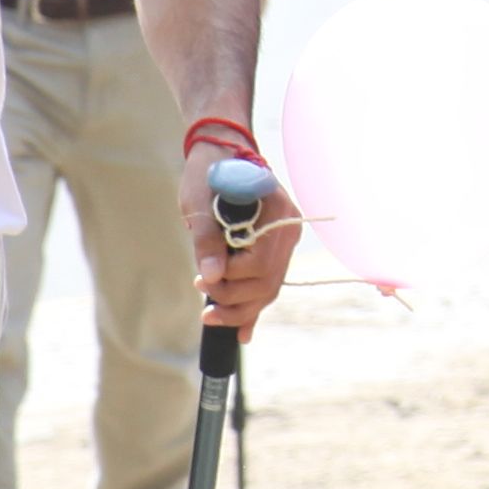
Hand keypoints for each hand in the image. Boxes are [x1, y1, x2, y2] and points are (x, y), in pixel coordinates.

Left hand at [185, 158, 299, 334]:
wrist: (222, 156)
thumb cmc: (209, 174)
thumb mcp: (199, 200)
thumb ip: (207, 238)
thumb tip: (212, 276)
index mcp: (276, 211)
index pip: (261, 260)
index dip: (232, 277)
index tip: (202, 280)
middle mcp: (289, 228)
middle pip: (268, 280)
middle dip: (234, 298)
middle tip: (203, 300)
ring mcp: (286, 241)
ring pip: (270, 288)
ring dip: (241, 309)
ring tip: (211, 316)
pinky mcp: (277, 250)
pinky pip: (269, 284)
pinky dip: (254, 309)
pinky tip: (242, 333)